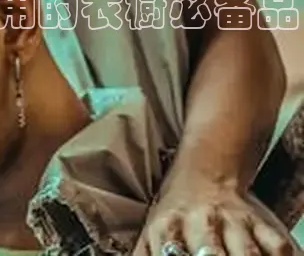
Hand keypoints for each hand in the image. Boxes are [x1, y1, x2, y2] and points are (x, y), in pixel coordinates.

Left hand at [133, 179, 294, 255]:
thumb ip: (141, 255)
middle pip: (210, 255)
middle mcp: (199, 223)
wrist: (204, 171)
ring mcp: (231, 221)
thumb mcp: (149, 232)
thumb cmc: (173, 212)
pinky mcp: (258, 221)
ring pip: (245, 253)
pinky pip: (276, 246)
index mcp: (166, 228)